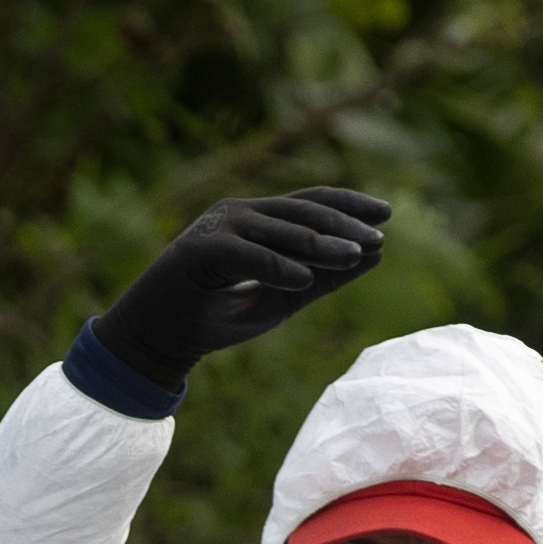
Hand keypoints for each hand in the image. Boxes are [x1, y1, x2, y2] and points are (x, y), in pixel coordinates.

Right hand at [93, 187, 393, 388]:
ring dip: (319, 245)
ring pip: (279, 230)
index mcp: (256, 219)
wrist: (155, 340)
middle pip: (301, 212)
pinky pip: (248, 256)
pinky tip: (305, 278)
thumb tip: (375, 255)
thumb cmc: (215, 319)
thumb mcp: (281, 299)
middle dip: (342, 226)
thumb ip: (324, 278)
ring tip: (354, 256)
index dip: (349, 205)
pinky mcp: (199, 250)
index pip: (310, 203)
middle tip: (376, 239)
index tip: (387, 213)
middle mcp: (238, 214)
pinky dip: (277, 266)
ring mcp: (217, 228)